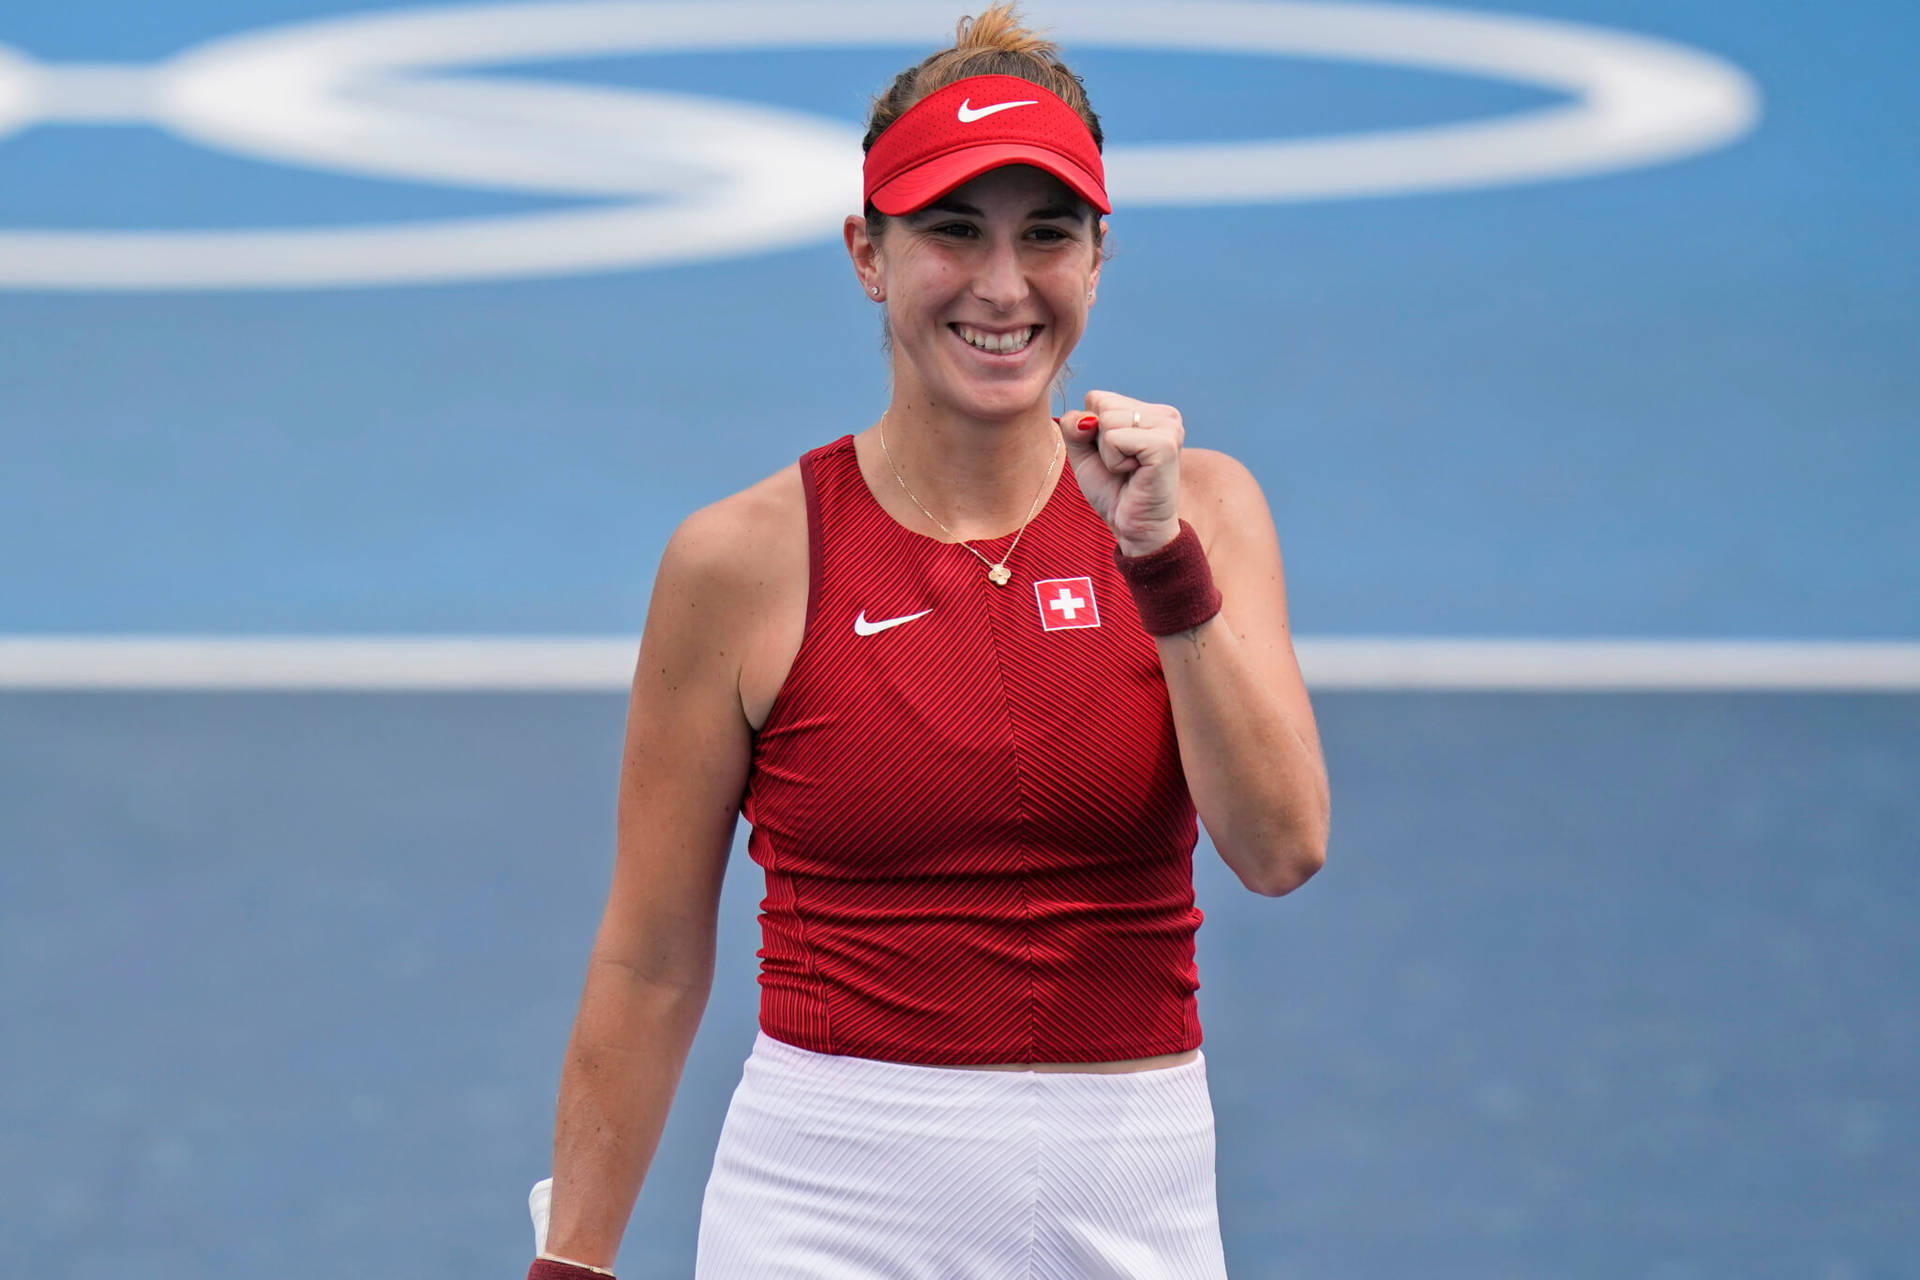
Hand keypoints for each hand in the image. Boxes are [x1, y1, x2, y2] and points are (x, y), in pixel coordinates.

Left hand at [1056, 390, 1182, 555]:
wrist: (1134, 528)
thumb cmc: (1113, 491)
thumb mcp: (1084, 453)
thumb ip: (1075, 427)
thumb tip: (1085, 418)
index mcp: (1149, 411)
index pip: (1098, 398)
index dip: (1092, 431)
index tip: (1114, 455)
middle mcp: (1164, 415)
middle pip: (1102, 404)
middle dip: (1100, 441)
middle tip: (1122, 466)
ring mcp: (1169, 427)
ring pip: (1107, 420)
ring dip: (1108, 453)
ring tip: (1129, 470)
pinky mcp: (1165, 444)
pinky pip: (1115, 438)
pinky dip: (1114, 462)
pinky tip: (1135, 474)